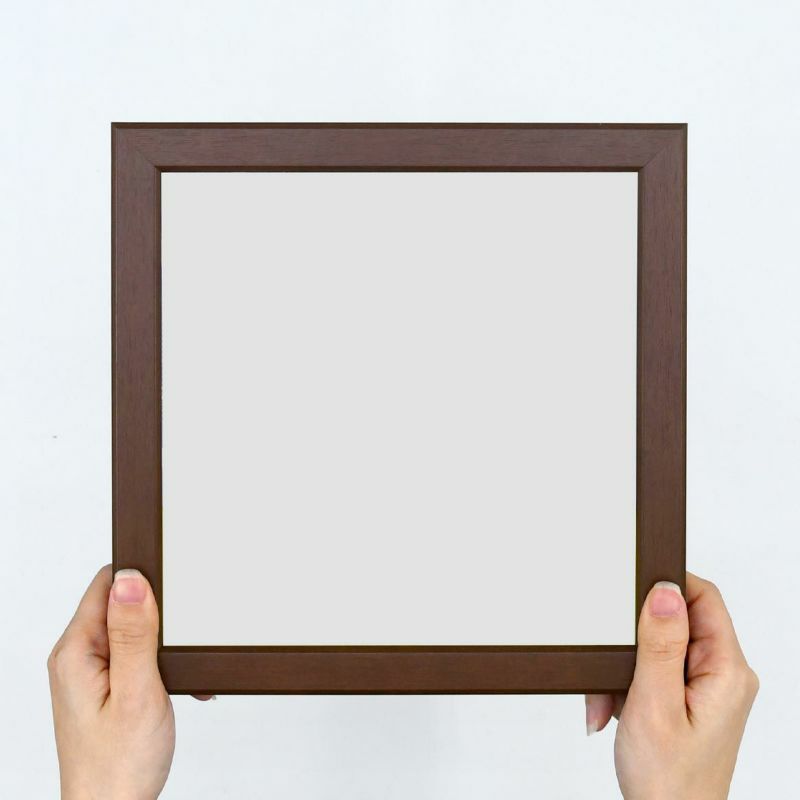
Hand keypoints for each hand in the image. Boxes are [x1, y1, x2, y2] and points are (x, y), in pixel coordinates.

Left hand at [48, 566, 178, 799]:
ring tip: (178, 675)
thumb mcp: (136, 692)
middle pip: (122, 605)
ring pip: (133, 630)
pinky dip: (161, 665)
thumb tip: (130, 580)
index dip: (143, 581)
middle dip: (160, 617)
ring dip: (164, 645)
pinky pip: (135, 656)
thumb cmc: (119, 765)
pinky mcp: (104, 687)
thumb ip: (133, 633)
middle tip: (180, 648)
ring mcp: (89, 673)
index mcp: (76, 651)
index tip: (172, 598)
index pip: (107, 583)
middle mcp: (77, 657)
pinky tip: (175, 687)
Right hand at [585, 574, 758, 799]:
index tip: (630, 595)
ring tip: (610, 702)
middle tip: (610, 670)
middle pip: (674, 623)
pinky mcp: (689, 698)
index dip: (667, 587)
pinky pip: (653, 671)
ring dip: (624, 670)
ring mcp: (707, 687)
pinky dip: (627, 686)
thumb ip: (660, 645)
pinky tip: (614, 710)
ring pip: (657, 648)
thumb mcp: (654, 706)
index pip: (704, 598)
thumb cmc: (668, 782)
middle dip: (632, 642)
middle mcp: (723, 674)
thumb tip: (665, 591)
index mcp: (726, 671)